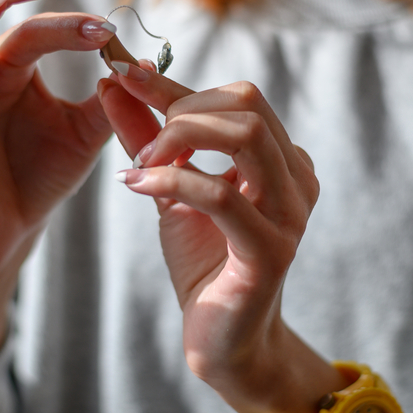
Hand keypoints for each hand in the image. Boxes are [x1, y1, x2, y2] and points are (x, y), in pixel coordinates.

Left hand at [98, 65, 347, 412]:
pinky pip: (222, 196)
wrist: (222, 339)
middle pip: (247, 103)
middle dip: (181, 109)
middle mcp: (297, 179)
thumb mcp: (171, 189)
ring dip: (178, 140)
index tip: (124, 73)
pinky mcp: (269, 252)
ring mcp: (290, 215)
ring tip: (140, 165)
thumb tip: (115, 84)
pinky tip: (137, 185)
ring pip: (245, 136)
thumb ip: (148, 138)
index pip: (237, 96)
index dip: (175, 83)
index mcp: (282, 160)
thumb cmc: (204, 262)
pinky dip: (173, 180)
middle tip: (140, 145)